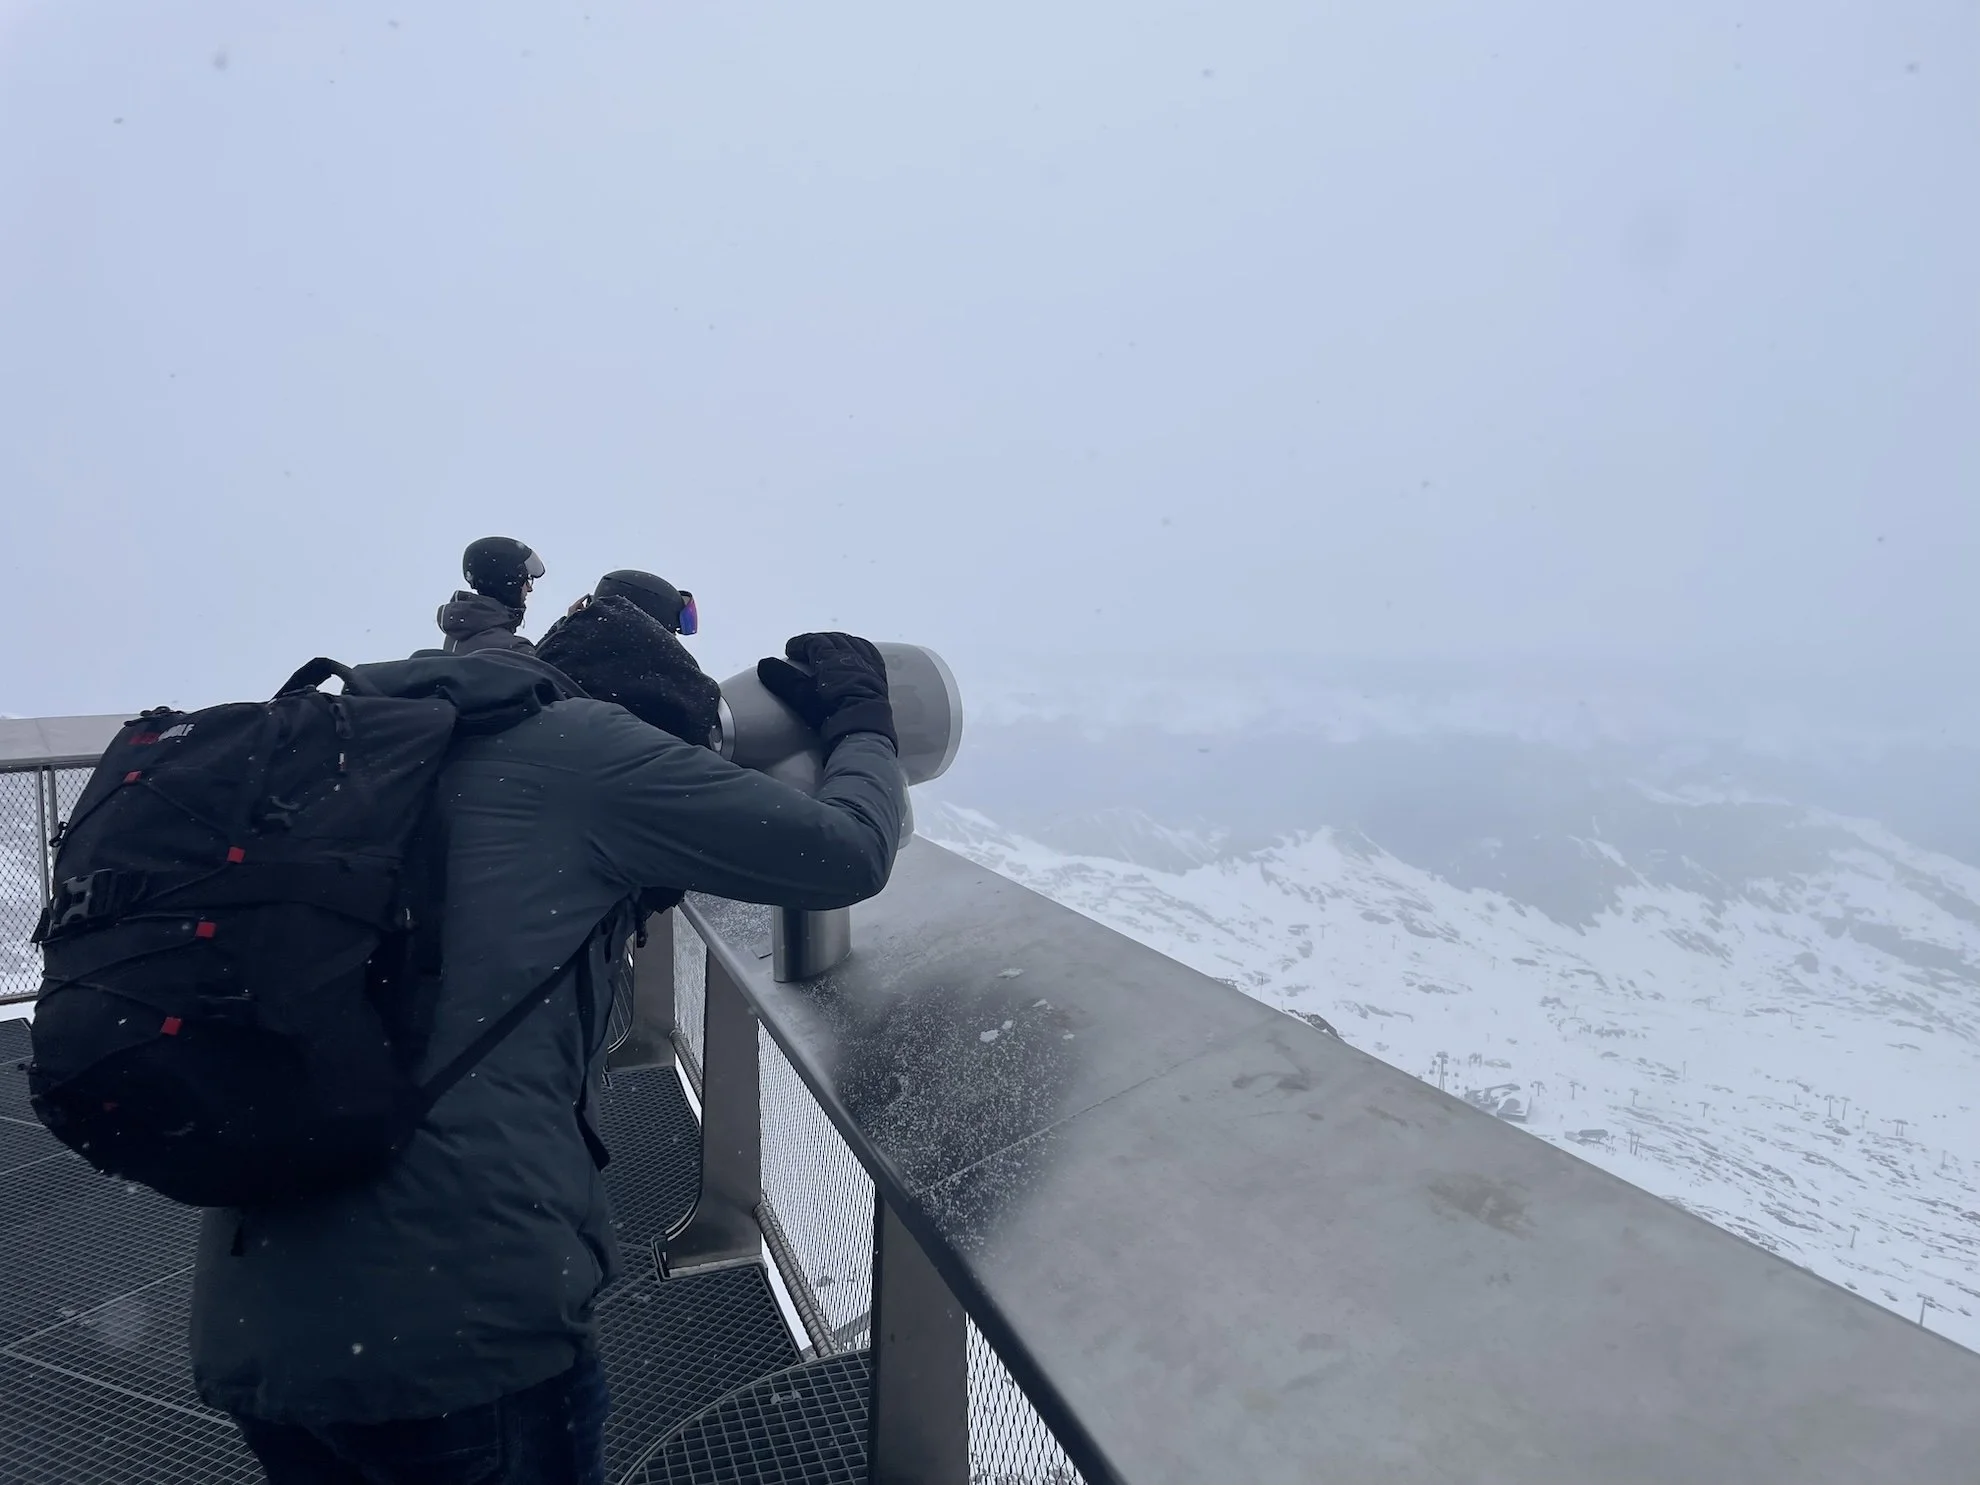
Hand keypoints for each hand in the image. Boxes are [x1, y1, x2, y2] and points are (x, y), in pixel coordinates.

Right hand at [756, 633, 896, 750]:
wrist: (863, 727)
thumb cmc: (830, 712)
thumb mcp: (802, 696)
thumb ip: (783, 679)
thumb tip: (764, 663)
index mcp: (831, 657)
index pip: (814, 642)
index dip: (800, 643)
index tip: (789, 649)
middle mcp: (850, 655)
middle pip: (833, 640)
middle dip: (817, 641)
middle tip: (805, 648)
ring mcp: (866, 663)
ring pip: (851, 643)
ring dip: (837, 642)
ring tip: (828, 648)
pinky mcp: (878, 673)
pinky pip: (869, 652)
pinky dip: (858, 647)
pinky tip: (856, 652)